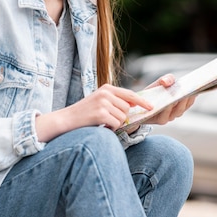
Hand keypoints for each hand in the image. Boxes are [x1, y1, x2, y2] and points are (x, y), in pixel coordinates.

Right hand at [35, 84, 152, 140]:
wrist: (66, 120)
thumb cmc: (85, 113)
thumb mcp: (100, 101)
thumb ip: (116, 101)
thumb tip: (134, 105)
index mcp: (107, 88)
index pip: (130, 94)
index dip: (142, 102)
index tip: (151, 107)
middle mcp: (106, 93)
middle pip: (127, 109)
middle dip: (121, 117)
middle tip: (108, 119)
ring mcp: (103, 103)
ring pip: (122, 118)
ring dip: (115, 124)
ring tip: (102, 122)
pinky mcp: (100, 113)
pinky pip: (116, 124)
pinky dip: (110, 128)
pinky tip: (100, 126)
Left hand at [143, 73, 196, 124]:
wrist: (139, 103)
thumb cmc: (153, 93)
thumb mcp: (161, 83)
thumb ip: (168, 79)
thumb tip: (167, 81)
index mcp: (180, 103)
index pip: (190, 100)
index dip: (194, 94)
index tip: (196, 88)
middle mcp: (177, 111)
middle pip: (185, 105)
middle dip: (186, 98)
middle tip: (187, 91)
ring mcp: (170, 117)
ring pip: (178, 111)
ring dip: (178, 104)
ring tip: (178, 96)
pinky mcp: (161, 120)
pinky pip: (166, 115)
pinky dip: (168, 109)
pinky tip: (167, 103)